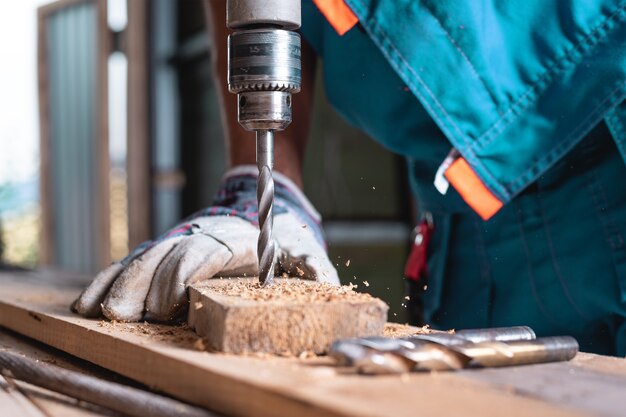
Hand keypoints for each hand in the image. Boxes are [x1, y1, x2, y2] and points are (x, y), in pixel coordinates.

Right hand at [72, 166, 338, 321]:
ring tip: (95, 311)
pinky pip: (133, 264)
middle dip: (140, 286)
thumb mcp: (306, 247)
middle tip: (122, 315)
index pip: (202, 253)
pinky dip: (110, 280)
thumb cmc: (285, 234)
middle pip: (163, 257)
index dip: (181, 275)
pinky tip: (88, 301)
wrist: (266, 202)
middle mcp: (201, 237)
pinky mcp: (167, 252)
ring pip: (142, 260)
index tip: (167, 303)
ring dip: (118, 285)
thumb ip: (315, 266)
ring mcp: (180, 243)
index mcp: (234, 238)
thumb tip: (325, 284)